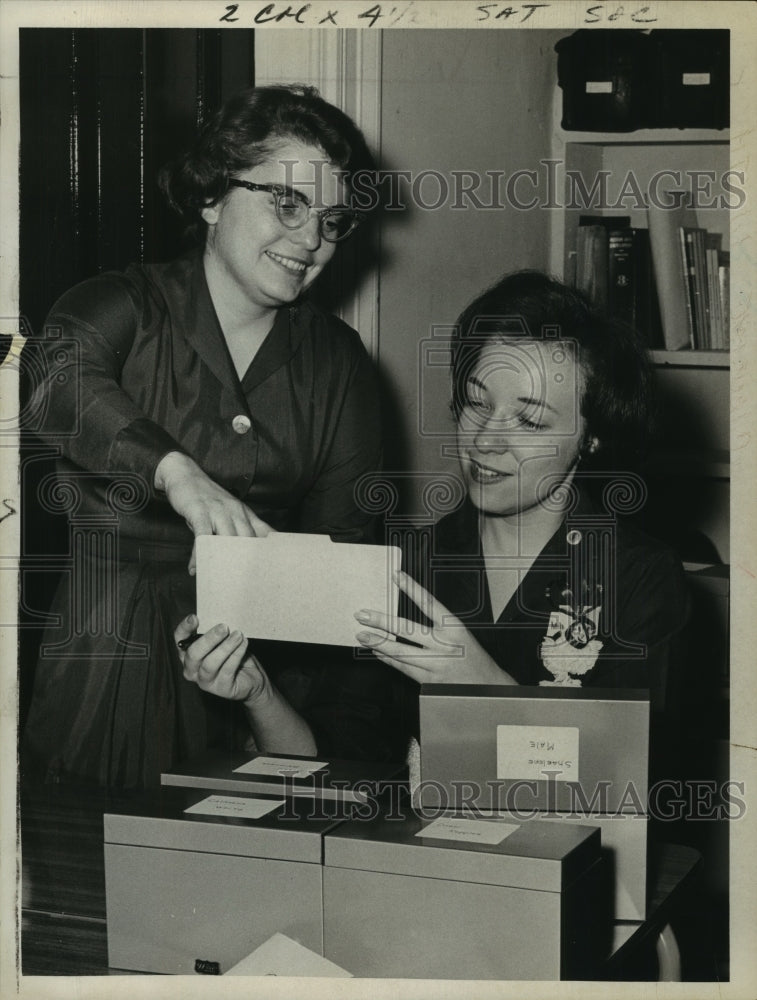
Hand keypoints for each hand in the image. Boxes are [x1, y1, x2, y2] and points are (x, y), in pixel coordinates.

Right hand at [155, 452, 274, 573]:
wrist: (185, 474)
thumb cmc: (207, 499)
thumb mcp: (228, 511)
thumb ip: (240, 528)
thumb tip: (252, 549)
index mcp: (244, 513)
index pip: (264, 533)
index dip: (270, 551)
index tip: (273, 569)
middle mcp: (235, 512)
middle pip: (247, 540)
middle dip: (247, 563)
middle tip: (245, 585)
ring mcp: (218, 511)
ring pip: (227, 540)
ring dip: (223, 561)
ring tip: (220, 579)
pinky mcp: (199, 511)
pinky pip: (202, 537)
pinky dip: (199, 555)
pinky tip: (195, 567)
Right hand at [175, 614, 268, 705]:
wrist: (251, 677)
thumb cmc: (233, 655)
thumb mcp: (223, 642)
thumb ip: (217, 634)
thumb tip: (220, 623)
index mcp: (188, 654)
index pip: (179, 640)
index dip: (184, 629)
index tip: (194, 618)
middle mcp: (192, 669)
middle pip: (193, 654)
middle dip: (209, 639)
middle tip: (224, 627)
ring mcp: (205, 681)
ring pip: (210, 664)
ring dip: (225, 647)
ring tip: (238, 635)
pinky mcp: (220, 689)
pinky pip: (227, 670)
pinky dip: (236, 655)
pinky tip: (243, 644)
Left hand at [354, 571, 512, 685]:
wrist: (487, 686)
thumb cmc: (472, 657)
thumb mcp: (460, 635)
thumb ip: (437, 625)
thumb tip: (406, 618)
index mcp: (454, 628)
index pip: (430, 603)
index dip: (412, 588)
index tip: (397, 575)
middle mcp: (445, 645)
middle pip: (407, 629)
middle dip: (382, 621)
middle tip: (363, 614)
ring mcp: (436, 664)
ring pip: (401, 651)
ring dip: (379, 643)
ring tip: (363, 635)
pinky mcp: (429, 680)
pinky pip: (404, 668)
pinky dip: (388, 659)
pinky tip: (377, 653)